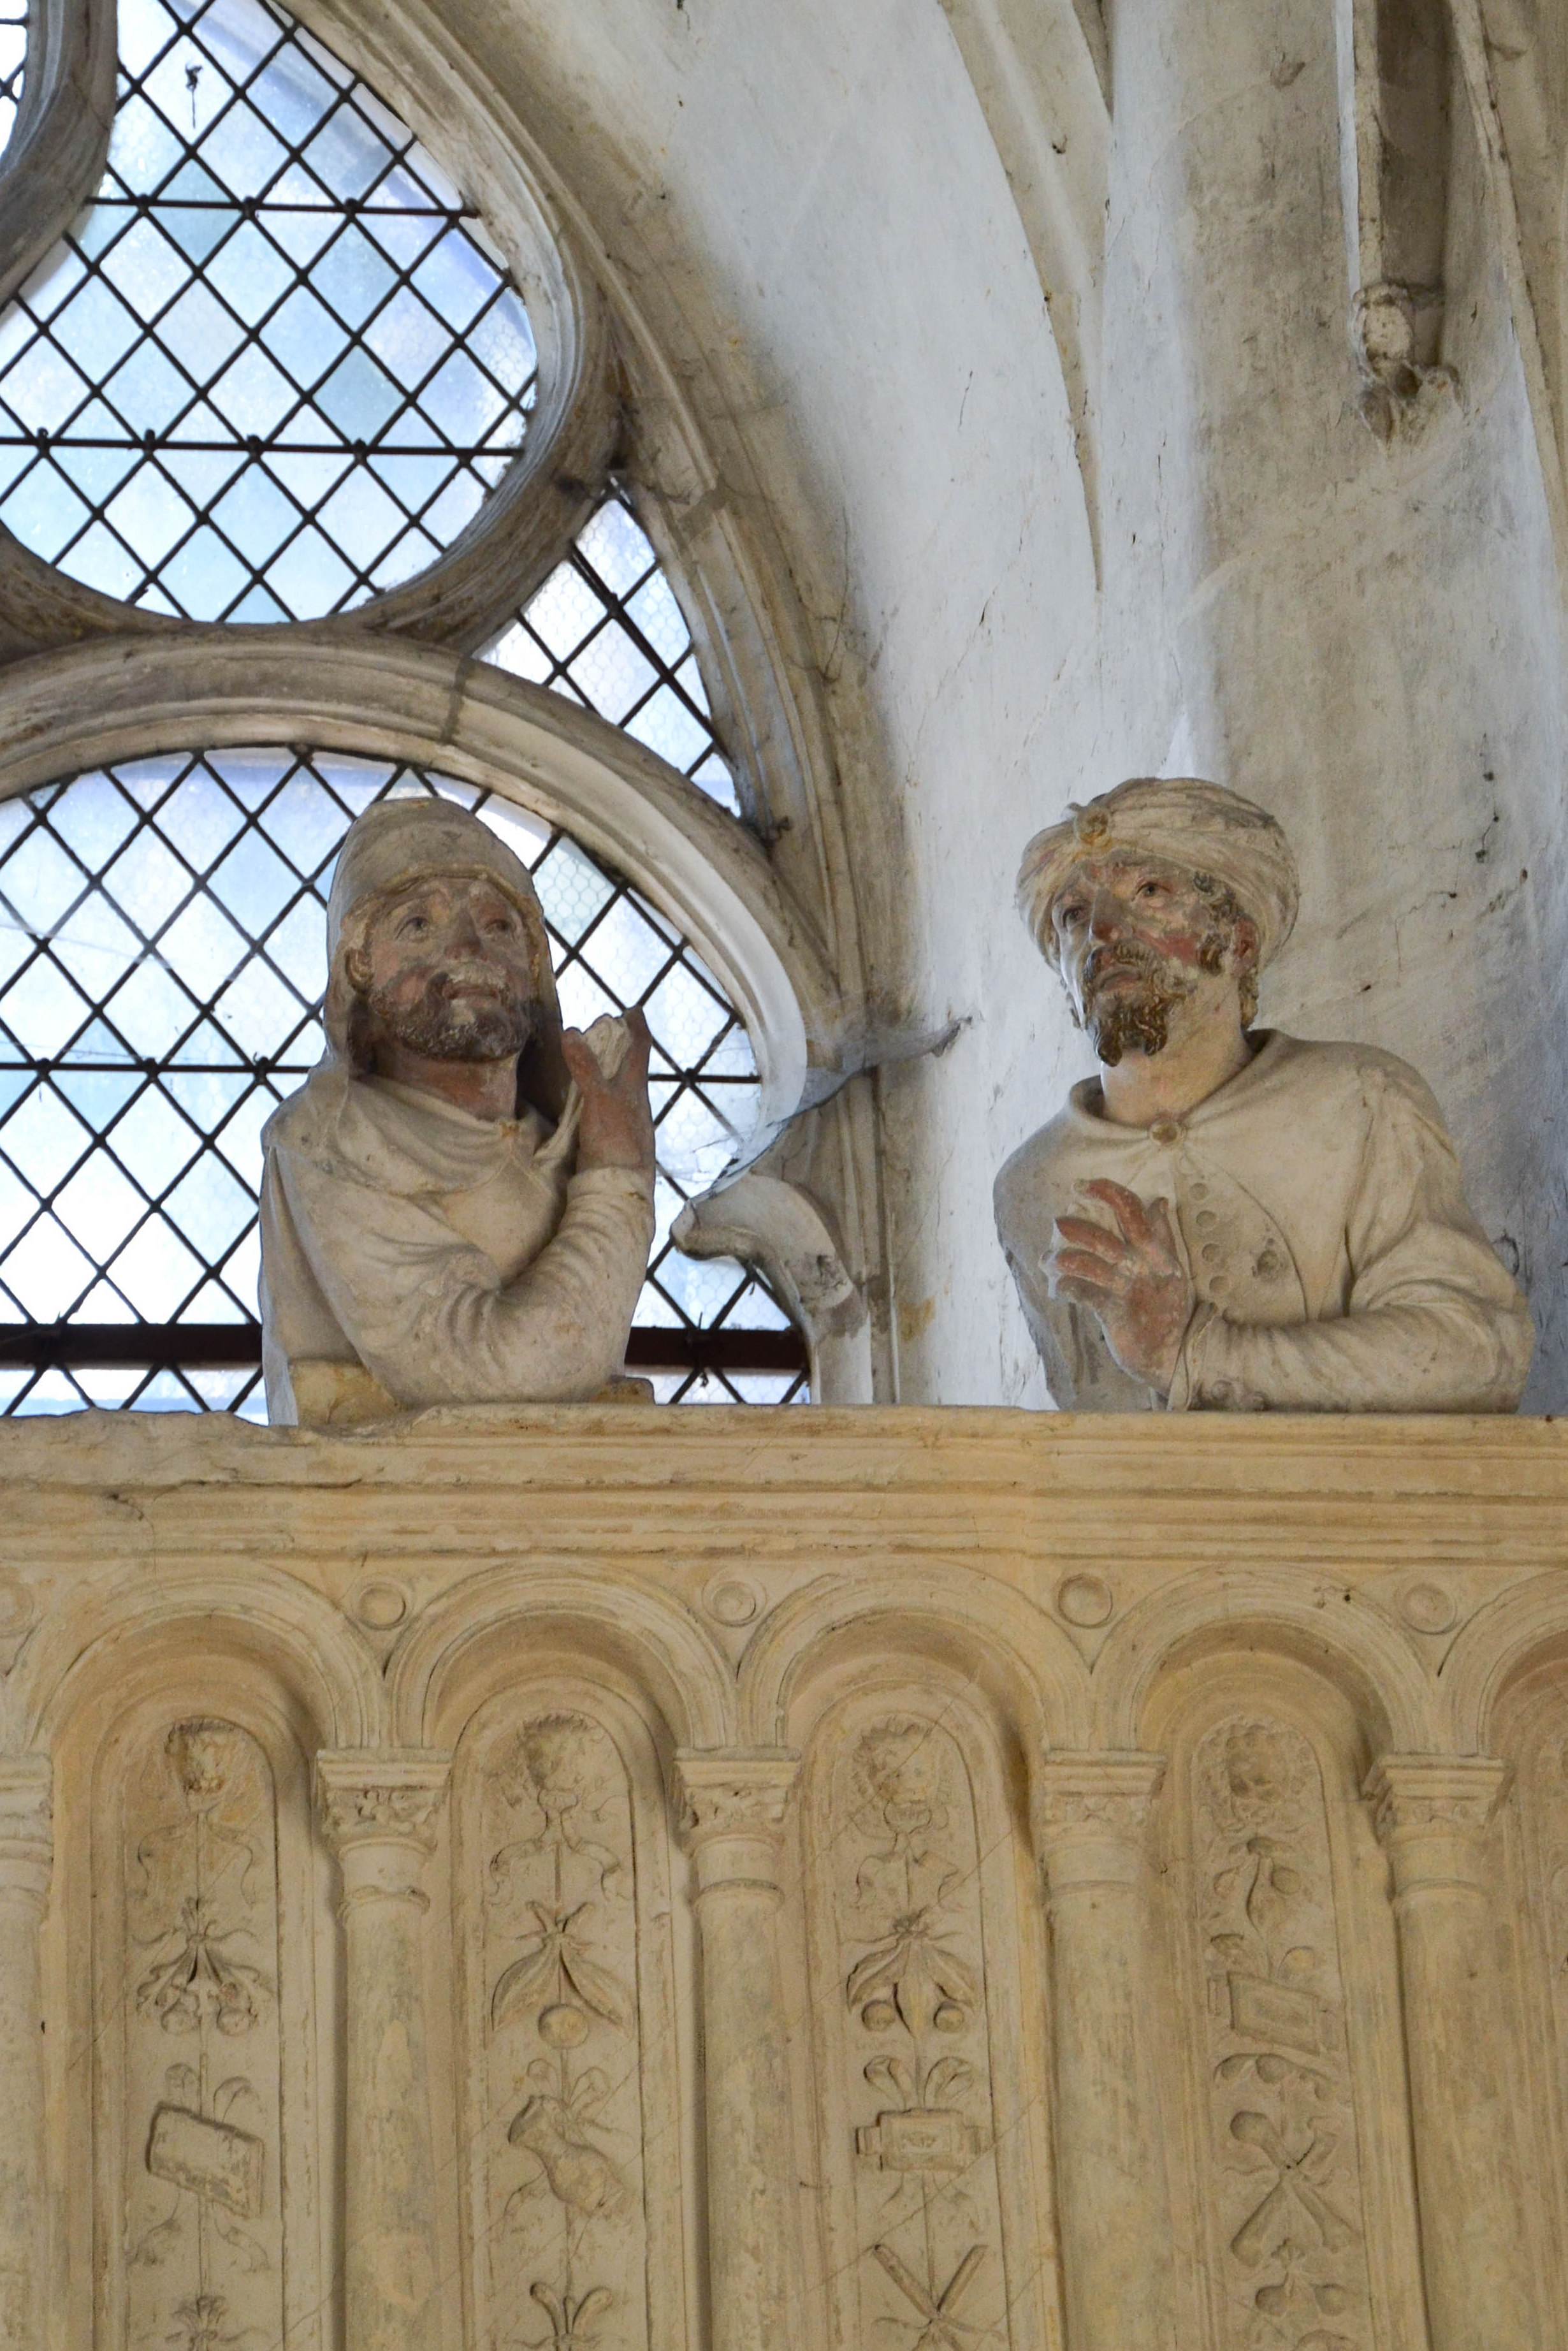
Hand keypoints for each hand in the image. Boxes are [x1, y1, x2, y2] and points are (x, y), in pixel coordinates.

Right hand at [563, 1008, 655, 1176]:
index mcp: (636, 1087)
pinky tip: (583, 1094)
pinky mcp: (610, 1135)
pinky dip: (595, 1090)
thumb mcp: (599, 1100)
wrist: (619, 1188)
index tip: (634, 1008)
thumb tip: (571, 1031)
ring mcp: (623, 1118)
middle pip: (629, 1065)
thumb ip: (586, 1068)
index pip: (640, 1048)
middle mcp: (633, 1100)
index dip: (637, 1027)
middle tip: (605, 1028)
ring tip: (592, 1055)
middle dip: (619, 1045)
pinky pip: (604, 1103)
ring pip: (617, 1085)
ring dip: (607, 1067)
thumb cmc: (616, 1142)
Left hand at [1045, 1177, 1195, 1394]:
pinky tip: (1058, 1289)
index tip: (1080, 1186)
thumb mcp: (1171, 1268)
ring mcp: (1128, 1290)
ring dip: (1061, 1259)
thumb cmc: (1166, 1307)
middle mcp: (1142, 1266)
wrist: (1173, 1354)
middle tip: (1056, 1224)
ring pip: (1085, 1263)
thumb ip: (1162, 1235)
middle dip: (1073, 1228)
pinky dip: (1064, 1287)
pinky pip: (1082, 1292)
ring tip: (1048, 1262)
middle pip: (1103, 1236)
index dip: (1105, 1191)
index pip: (1131, 1210)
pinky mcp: (1115, 1313)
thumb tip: (1159, 1201)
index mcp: (1157, 1251)